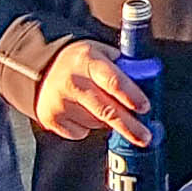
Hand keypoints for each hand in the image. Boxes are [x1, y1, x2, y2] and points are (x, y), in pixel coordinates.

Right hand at [31, 39, 156, 145]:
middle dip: (129, 126)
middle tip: (145, 137)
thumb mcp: (102, 53)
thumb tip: (150, 88)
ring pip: (96, 123)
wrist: (40, 68)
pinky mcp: (51, 119)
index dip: (131, 96)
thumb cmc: (83, 62)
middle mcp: (72, 81)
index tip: (145, 108)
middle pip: (106, 110)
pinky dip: (87, 125)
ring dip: (106, 121)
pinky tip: (81, 110)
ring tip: (100, 104)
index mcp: (88, 60)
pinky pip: (81, 132)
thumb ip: (124, 68)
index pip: (113, 81)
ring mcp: (59, 102)